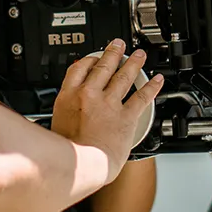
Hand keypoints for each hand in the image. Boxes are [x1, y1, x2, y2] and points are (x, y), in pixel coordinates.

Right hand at [51, 39, 162, 179]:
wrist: (81, 165)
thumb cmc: (67, 152)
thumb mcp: (55, 124)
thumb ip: (63, 111)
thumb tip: (63, 110)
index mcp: (69, 96)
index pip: (79, 68)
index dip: (89, 59)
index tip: (95, 57)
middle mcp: (89, 95)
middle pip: (103, 66)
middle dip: (113, 53)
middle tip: (119, 45)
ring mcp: (109, 104)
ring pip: (124, 76)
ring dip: (133, 63)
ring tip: (139, 55)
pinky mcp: (126, 116)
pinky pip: (141, 97)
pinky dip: (151, 87)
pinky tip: (157, 80)